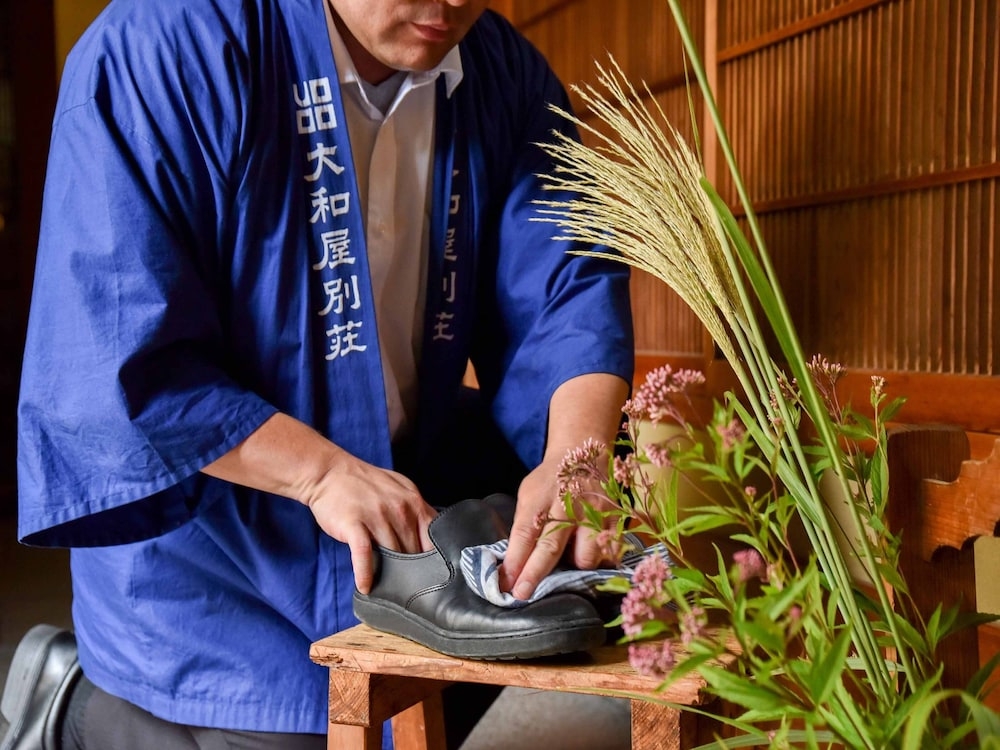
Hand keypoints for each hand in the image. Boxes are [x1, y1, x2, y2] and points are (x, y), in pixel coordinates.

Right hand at [200, 412, 436, 594]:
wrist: (329, 473)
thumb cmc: (364, 483)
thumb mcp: (398, 488)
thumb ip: (416, 509)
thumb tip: (432, 535)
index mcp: (413, 501)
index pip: (434, 536)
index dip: (436, 558)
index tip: (436, 575)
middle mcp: (399, 509)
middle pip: (414, 550)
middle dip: (414, 571)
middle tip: (413, 590)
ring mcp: (377, 517)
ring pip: (392, 555)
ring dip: (392, 576)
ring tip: (392, 593)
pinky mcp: (354, 525)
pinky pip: (364, 555)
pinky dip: (365, 573)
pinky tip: (366, 587)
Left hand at [498, 455, 612, 599]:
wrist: (583, 452)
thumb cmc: (550, 480)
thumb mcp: (528, 493)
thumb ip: (524, 524)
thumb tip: (513, 563)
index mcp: (540, 497)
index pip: (524, 534)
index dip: (515, 561)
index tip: (506, 584)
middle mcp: (568, 504)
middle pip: (551, 547)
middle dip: (535, 574)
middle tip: (522, 594)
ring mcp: (594, 511)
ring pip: (586, 556)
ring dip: (574, 567)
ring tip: (568, 563)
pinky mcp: (616, 517)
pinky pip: (609, 552)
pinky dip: (600, 560)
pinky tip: (592, 556)